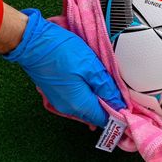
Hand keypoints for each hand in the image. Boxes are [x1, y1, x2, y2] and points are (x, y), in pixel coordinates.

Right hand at [4, 9, 124, 127]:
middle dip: (109, 109)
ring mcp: (59, 102)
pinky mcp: (54, 94)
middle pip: (94, 116)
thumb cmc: (61, 51)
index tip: (131, 108)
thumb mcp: (90, 66)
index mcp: (79, 105)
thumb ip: (106, 87)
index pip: (105, 119)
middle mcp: (68, 109)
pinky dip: (86, 96)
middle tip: (122, 97)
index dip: (119, 115)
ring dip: (97, 101)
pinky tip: (91, 86)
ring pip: (85, 108)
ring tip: (109, 89)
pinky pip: (75, 101)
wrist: (31, 42)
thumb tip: (119, 103)